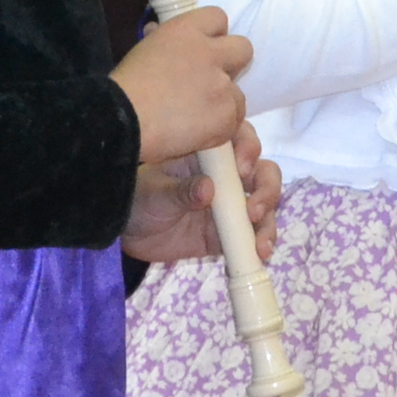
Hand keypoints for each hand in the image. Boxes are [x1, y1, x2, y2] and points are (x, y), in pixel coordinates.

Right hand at [112, 4, 251, 165]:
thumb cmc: (124, 88)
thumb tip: (158, 32)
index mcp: (186, 30)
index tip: (203, 51)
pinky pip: (234, 122)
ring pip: (238, 94)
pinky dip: (219, 130)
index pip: (218, 18)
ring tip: (195, 119)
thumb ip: (165, 42)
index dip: (213, 36)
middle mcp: (210, 52)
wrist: (121, 121)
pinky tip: (196, 135)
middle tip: (210, 84)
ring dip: (222, 104)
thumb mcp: (145, 50)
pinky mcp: (226, 114)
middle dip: (231, 65)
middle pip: (243, 49)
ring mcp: (221, 84)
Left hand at [120, 129, 282, 265]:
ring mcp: (232, 205)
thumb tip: (209, 189)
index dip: (249, 149)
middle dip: (266, 190)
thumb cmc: (140, 199)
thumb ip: (180, 191)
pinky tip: (258, 256)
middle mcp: (228, 176)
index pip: (240, 140)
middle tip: (253, 211)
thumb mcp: (155, 193)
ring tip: (261, 245)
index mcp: (210, 154)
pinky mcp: (230, 232)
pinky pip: (252, 236)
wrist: (129, 233)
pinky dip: (259, 245)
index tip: (242, 168)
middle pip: (263, 173)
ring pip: (264, 206)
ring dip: (268, 223)